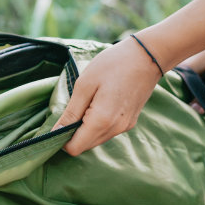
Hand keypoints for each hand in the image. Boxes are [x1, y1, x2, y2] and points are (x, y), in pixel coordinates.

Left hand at [54, 35, 163, 156]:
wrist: (147, 56)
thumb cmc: (113, 64)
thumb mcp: (85, 84)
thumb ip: (71, 112)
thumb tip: (56, 131)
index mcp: (102, 121)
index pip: (75, 148)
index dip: (61, 138)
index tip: (57, 122)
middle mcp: (115, 129)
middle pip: (85, 146)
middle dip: (73, 133)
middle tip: (71, 108)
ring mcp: (125, 127)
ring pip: (96, 139)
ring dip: (86, 128)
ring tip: (87, 102)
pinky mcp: (130, 122)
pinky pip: (107, 131)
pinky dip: (98, 124)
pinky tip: (99, 103)